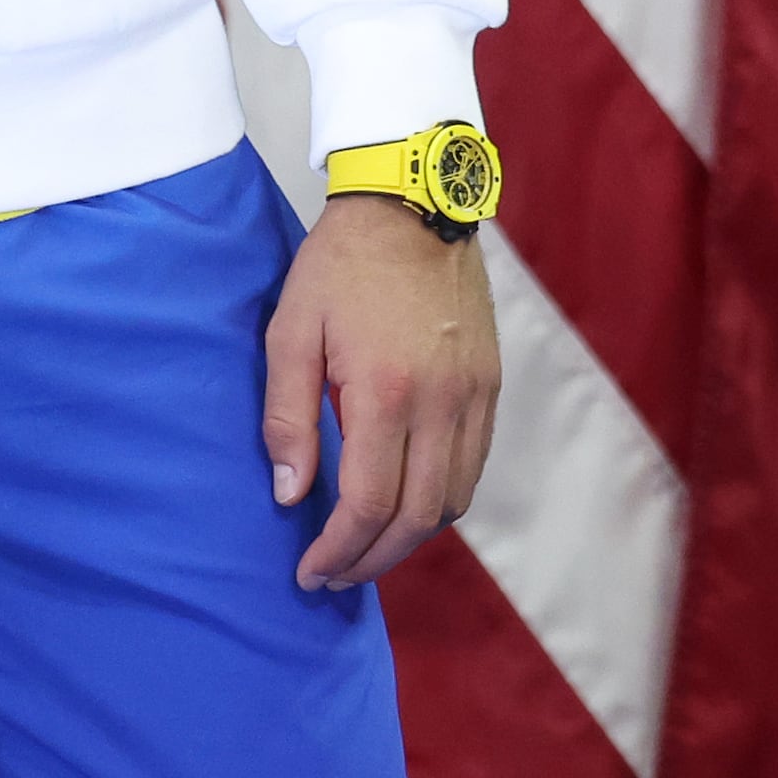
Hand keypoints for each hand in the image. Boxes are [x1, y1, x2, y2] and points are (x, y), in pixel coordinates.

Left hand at [270, 191, 500, 588]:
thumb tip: (291, 494)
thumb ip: (287, 419)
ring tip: (367, 545)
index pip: (369, 504)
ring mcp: (474, 394)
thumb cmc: (342, 266)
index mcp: (386, 391)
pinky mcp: (490, 383)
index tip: (310, 570)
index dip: (338, 551)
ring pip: (453, 499)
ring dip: (409, 537)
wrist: (414, 203)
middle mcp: (441, 402)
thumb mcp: (291, 332)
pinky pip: (473, 465)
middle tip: (335, 574)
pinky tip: (406, 499)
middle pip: (417, 517)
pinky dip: (441, 499)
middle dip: (372, 560)